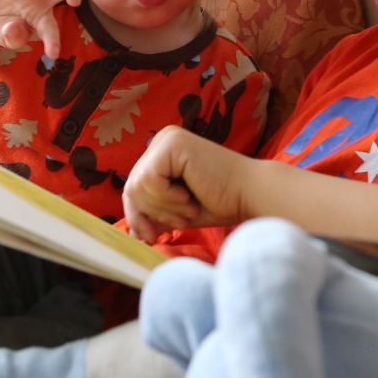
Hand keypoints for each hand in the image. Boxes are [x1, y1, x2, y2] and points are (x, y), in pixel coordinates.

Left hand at [123, 127, 248, 241]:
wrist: (248, 195)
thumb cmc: (219, 202)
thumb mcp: (176, 212)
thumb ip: (154, 216)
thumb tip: (130, 232)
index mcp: (161, 152)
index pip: (132, 187)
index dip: (137, 216)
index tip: (150, 237)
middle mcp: (162, 140)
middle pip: (131, 186)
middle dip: (151, 214)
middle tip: (180, 222)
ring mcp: (167, 139)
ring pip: (138, 185)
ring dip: (163, 208)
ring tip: (188, 209)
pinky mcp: (173, 144)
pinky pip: (150, 180)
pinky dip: (167, 198)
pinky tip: (189, 196)